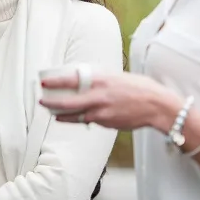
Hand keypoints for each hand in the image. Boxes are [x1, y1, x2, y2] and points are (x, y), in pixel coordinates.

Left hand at [40, 71, 181, 131]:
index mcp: (100, 81)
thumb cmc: (140, 88)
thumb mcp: (117, 77)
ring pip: (76, 116)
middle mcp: (98, 97)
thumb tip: (86, 80)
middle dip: (52, 103)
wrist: (157, 106)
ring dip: (63, 115)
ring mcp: (102, 112)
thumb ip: (100, 80)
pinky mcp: (106, 123)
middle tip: (43, 101)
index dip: (54, 83)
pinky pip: (90, 120)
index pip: (71, 81)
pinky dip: (82, 119)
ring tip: (54, 114)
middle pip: (68, 103)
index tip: (44, 83)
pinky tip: (78, 118)